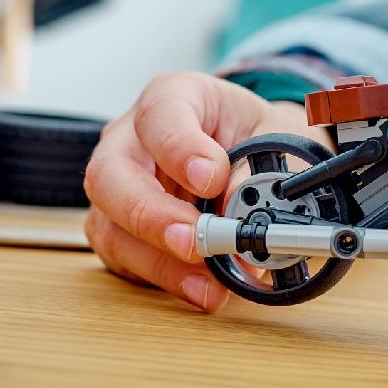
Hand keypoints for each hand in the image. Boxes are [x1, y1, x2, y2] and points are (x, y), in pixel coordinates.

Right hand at [83, 73, 325, 310]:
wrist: (257, 153)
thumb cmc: (259, 135)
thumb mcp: (278, 136)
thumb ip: (264, 165)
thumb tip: (242, 206)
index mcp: (173, 98)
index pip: (159, 115)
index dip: (179, 148)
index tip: (211, 178)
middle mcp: (131, 140)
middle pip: (110, 174)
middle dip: (151, 215)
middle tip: (194, 242)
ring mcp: (119, 186)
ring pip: (109, 225)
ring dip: (158, 260)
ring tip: (208, 283)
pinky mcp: (121, 229)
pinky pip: (124, 258)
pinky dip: (161, 277)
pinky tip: (199, 288)